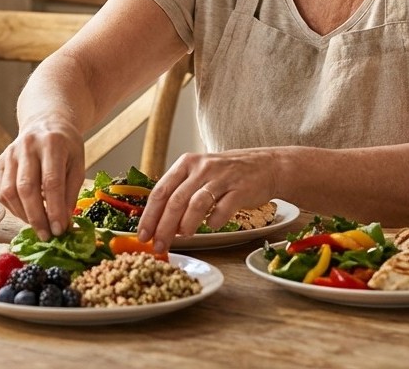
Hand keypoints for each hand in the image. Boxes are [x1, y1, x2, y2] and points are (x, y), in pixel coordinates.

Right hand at [0, 118, 84, 240]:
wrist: (46, 122)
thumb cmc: (66, 146)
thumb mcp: (78, 163)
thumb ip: (71, 192)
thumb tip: (62, 223)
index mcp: (52, 143)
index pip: (51, 182)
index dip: (54, 209)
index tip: (59, 230)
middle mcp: (27, 146)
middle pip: (26, 188)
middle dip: (36, 217)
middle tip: (46, 235)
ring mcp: (10, 153)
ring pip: (10, 192)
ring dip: (24, 215)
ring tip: (38, 226)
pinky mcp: (0, 161)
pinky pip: (2, 191)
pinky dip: (14, 208)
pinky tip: (28, 213)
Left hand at [136, 150, 276, 253]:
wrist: (265, 166)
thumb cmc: (227, 174)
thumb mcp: (199, 173)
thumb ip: (180, 192)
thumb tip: (159, 223)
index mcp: (186, 164)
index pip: (160, 191)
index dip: (149, 215)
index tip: (142, 235)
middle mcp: (201, 168)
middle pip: (175, 200)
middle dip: (163, 227)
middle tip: (158, 246)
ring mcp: (222, 178)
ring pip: (196, 204)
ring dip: (186, 224)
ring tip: (184, 237)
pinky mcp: (240, 189)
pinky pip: (223, 209)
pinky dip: (215, 221)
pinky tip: (212, 227)